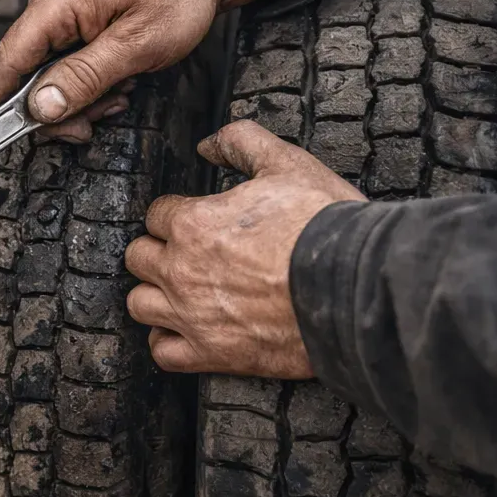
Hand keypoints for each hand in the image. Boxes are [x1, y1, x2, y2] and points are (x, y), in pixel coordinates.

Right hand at [0, 0, 310, 140]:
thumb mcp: (136, 47)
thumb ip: (83, 79)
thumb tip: (39, 108)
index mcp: (56, 3)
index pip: (6, 60)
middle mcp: (49, 3)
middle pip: (25, 75)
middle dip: (58, 108)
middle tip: (92, 125)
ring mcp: (60, 10)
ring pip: (47, 74)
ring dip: (80, 97)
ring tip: (120, 91)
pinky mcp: (75, 19)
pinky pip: (64, 62)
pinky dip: (87, 81)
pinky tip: (117, 80)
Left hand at [123, 120, 365, 379]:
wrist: (356, 287)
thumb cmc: (324, 226)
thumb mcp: (286, 164)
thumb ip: (240, 142)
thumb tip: (207, 145)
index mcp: (192, 223)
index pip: (157, 214)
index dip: (179, 215)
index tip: (199, 223)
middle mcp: (181, 270)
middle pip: (139, 258)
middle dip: (160, 253)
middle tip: (190, 256)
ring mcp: (191, 315)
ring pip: (140, 304)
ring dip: (157, 296)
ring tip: (184, 293)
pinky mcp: (210, 354)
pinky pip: (163, 353)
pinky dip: (170, 342)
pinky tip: (189, 331)